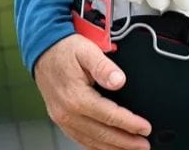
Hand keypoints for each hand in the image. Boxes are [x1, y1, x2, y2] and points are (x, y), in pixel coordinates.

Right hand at [34, 34, 151, 149]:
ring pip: (90, 140)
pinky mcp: (60, 119)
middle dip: (125, 142)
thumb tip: (119, 80)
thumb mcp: (88, 50)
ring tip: (131, 149)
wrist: (43, 50)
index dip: (129, 124)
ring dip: (112, 148)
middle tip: (144, 146)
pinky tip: (107, 147)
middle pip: (101, 133)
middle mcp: (67, 112)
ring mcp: (62, 118)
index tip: (145, 129)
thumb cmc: (66, 50)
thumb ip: (104, 67)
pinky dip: (95, 146)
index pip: (109, 116)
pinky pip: (79, 138)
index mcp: (76, 96)